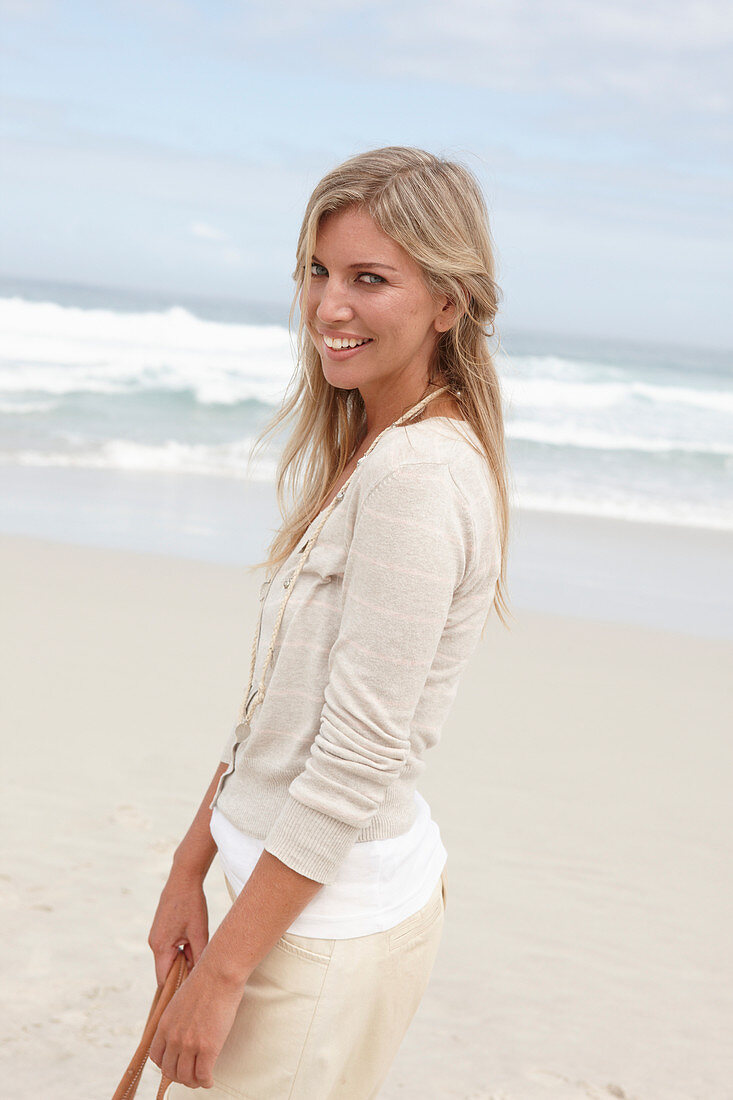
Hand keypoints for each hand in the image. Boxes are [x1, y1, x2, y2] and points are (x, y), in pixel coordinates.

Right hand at [148, 868, 209, 986]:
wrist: (183, 878)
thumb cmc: (192, 904)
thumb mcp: (199, 932)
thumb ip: (199, 956)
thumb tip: (200, 976)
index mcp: (160, 947)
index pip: (164, 980)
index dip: (175, 991)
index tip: (188, 1000)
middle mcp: (154, 944)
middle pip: (166, 971)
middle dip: (181, 977)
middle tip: (198, 985)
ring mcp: (156, 937)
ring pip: (169, 959)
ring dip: (183, 963)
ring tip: (199, 967)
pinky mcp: (161, 930)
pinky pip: (170, 949)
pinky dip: (181, 953)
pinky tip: (195, 950)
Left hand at [148, 954, 246, 1088]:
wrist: (219, 973)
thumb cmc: (205, 981)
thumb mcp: (180, 1001)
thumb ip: (177, 1019)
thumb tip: (182, 1028)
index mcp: (164, 1025)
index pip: (156, 1057)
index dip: (166, 1065)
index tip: (176, 1065)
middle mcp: (173, 1037)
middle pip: (169, 1071)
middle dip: (180, 1077)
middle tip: (190, 1075)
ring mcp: (190, 1044)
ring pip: (186, 1077)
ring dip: (193, 1081)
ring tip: (201, 1079)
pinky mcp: (208, 1047)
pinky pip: (203, 1075)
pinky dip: (206, 1082)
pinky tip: (209, 1080)